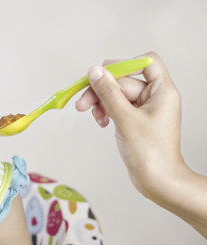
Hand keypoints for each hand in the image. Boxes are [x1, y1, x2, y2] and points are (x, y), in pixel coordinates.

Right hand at [75, 52, 183, 197]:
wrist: (156, 180)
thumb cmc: (151, 153)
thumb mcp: (125, 118)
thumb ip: (108, 92)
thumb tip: (95, 71)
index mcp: (162, 91)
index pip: (146, 63)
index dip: (125, 64)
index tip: (103, 73)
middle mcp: (155, 97)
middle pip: (123, 81)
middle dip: (102, 91)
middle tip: (82, 103)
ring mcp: (144, 109)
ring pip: (117, 95)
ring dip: (101, 103)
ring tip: (93, 116)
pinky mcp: (135, 120)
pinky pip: (117, 107)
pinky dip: (106, 112)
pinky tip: (101, 122)